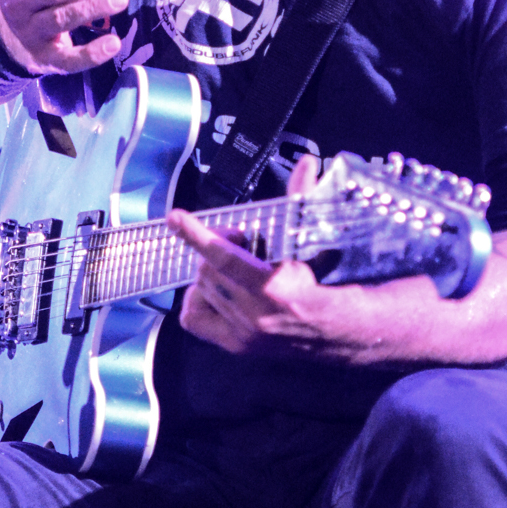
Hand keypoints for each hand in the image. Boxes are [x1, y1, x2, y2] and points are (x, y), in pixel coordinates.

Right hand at [0, 0, 135, 74]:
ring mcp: (28, 33)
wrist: (3, 39)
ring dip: (92, 8)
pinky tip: (114, 43)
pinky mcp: (41, 59)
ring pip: (60, 18)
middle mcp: (19, 4)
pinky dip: (91, 53)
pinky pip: (67, 59)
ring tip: (121, 0)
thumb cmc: (36, 1)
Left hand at [171, 155, 409, 364]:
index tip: (175, 217)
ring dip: (209, 273)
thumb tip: (307, 162)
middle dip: (214, 250)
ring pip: (201, 290)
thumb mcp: (307, 239)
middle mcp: (253, 314)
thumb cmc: (319, 278)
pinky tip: (215, 291)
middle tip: (234, 241)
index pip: (223, 256)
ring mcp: (241, 332)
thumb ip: (300, 199)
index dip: (196, 234)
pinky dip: (198, 300)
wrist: (331, 327)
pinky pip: (193, 318)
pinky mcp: (234, 345)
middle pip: (208, 270)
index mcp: (272, 287)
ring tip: (230, 267)